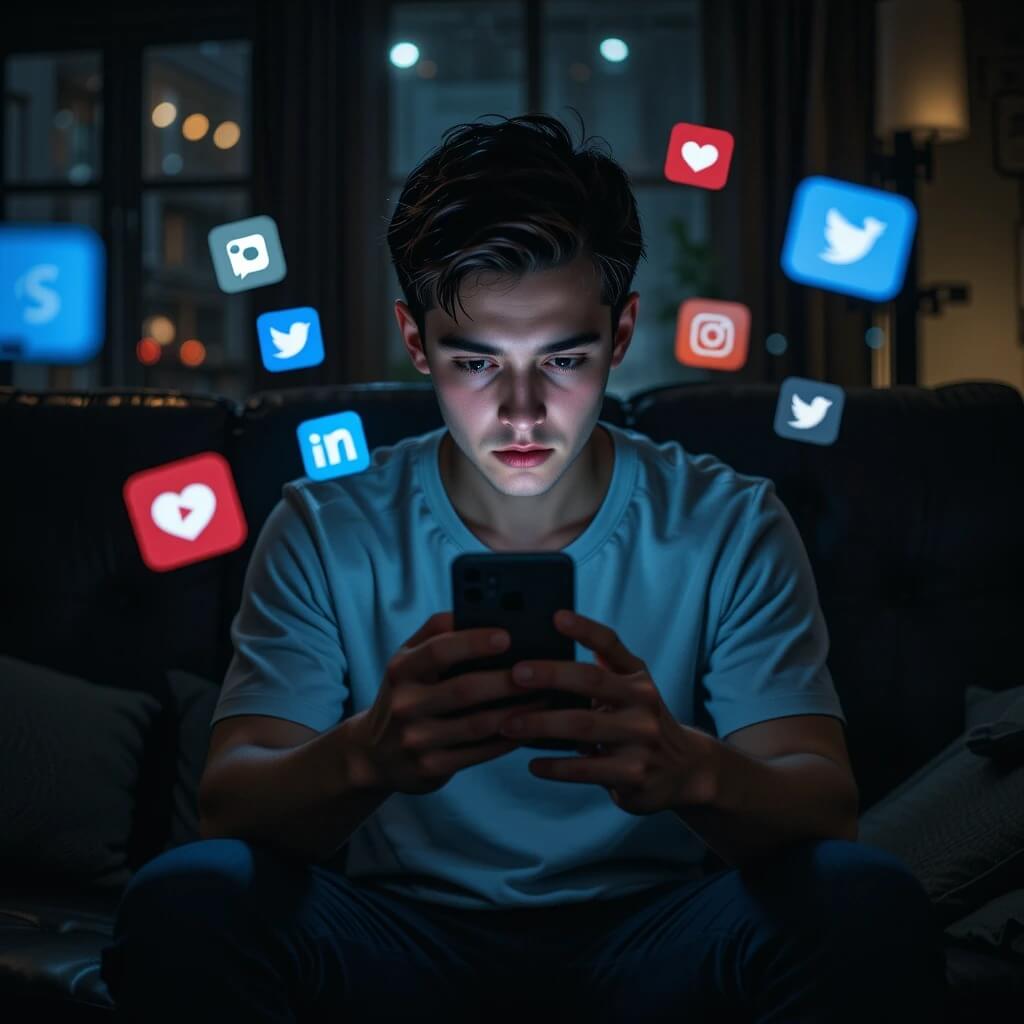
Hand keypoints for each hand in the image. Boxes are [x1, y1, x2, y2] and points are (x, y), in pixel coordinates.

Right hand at [352, 612, 548, 796]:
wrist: (374, 754)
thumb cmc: (406, 693)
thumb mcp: (407, 660)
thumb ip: (436, 632)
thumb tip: (474, 608)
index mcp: (401, 670)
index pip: (438, 651)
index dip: (474, 642)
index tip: (507, 635)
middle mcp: (405, 704)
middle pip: (464, 689)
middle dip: (507, 680)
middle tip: (541, 670)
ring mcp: (417, 739)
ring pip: (478, 724)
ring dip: (517, 711)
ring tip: (545, 698)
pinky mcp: (431, 768)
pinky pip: (480, 752)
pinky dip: (509, 739)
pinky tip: (530, 727)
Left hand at [498, 610, 720, 815]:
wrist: (685, 770)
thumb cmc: (638, 723)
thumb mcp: (629, 692)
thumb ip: (599, 673)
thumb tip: (542, 653)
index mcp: (636, 676)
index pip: (611, 644)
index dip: (585, 629)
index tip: (556, 616)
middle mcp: (643, 701)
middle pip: (592, 680)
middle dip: (551, 675)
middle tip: (515, 673)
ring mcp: (641, 737)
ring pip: (583, 726)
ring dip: (541, 723)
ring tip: (508, 723)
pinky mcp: (634, 773)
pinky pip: (587, 768)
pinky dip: (556, 766)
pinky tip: (533, 764)